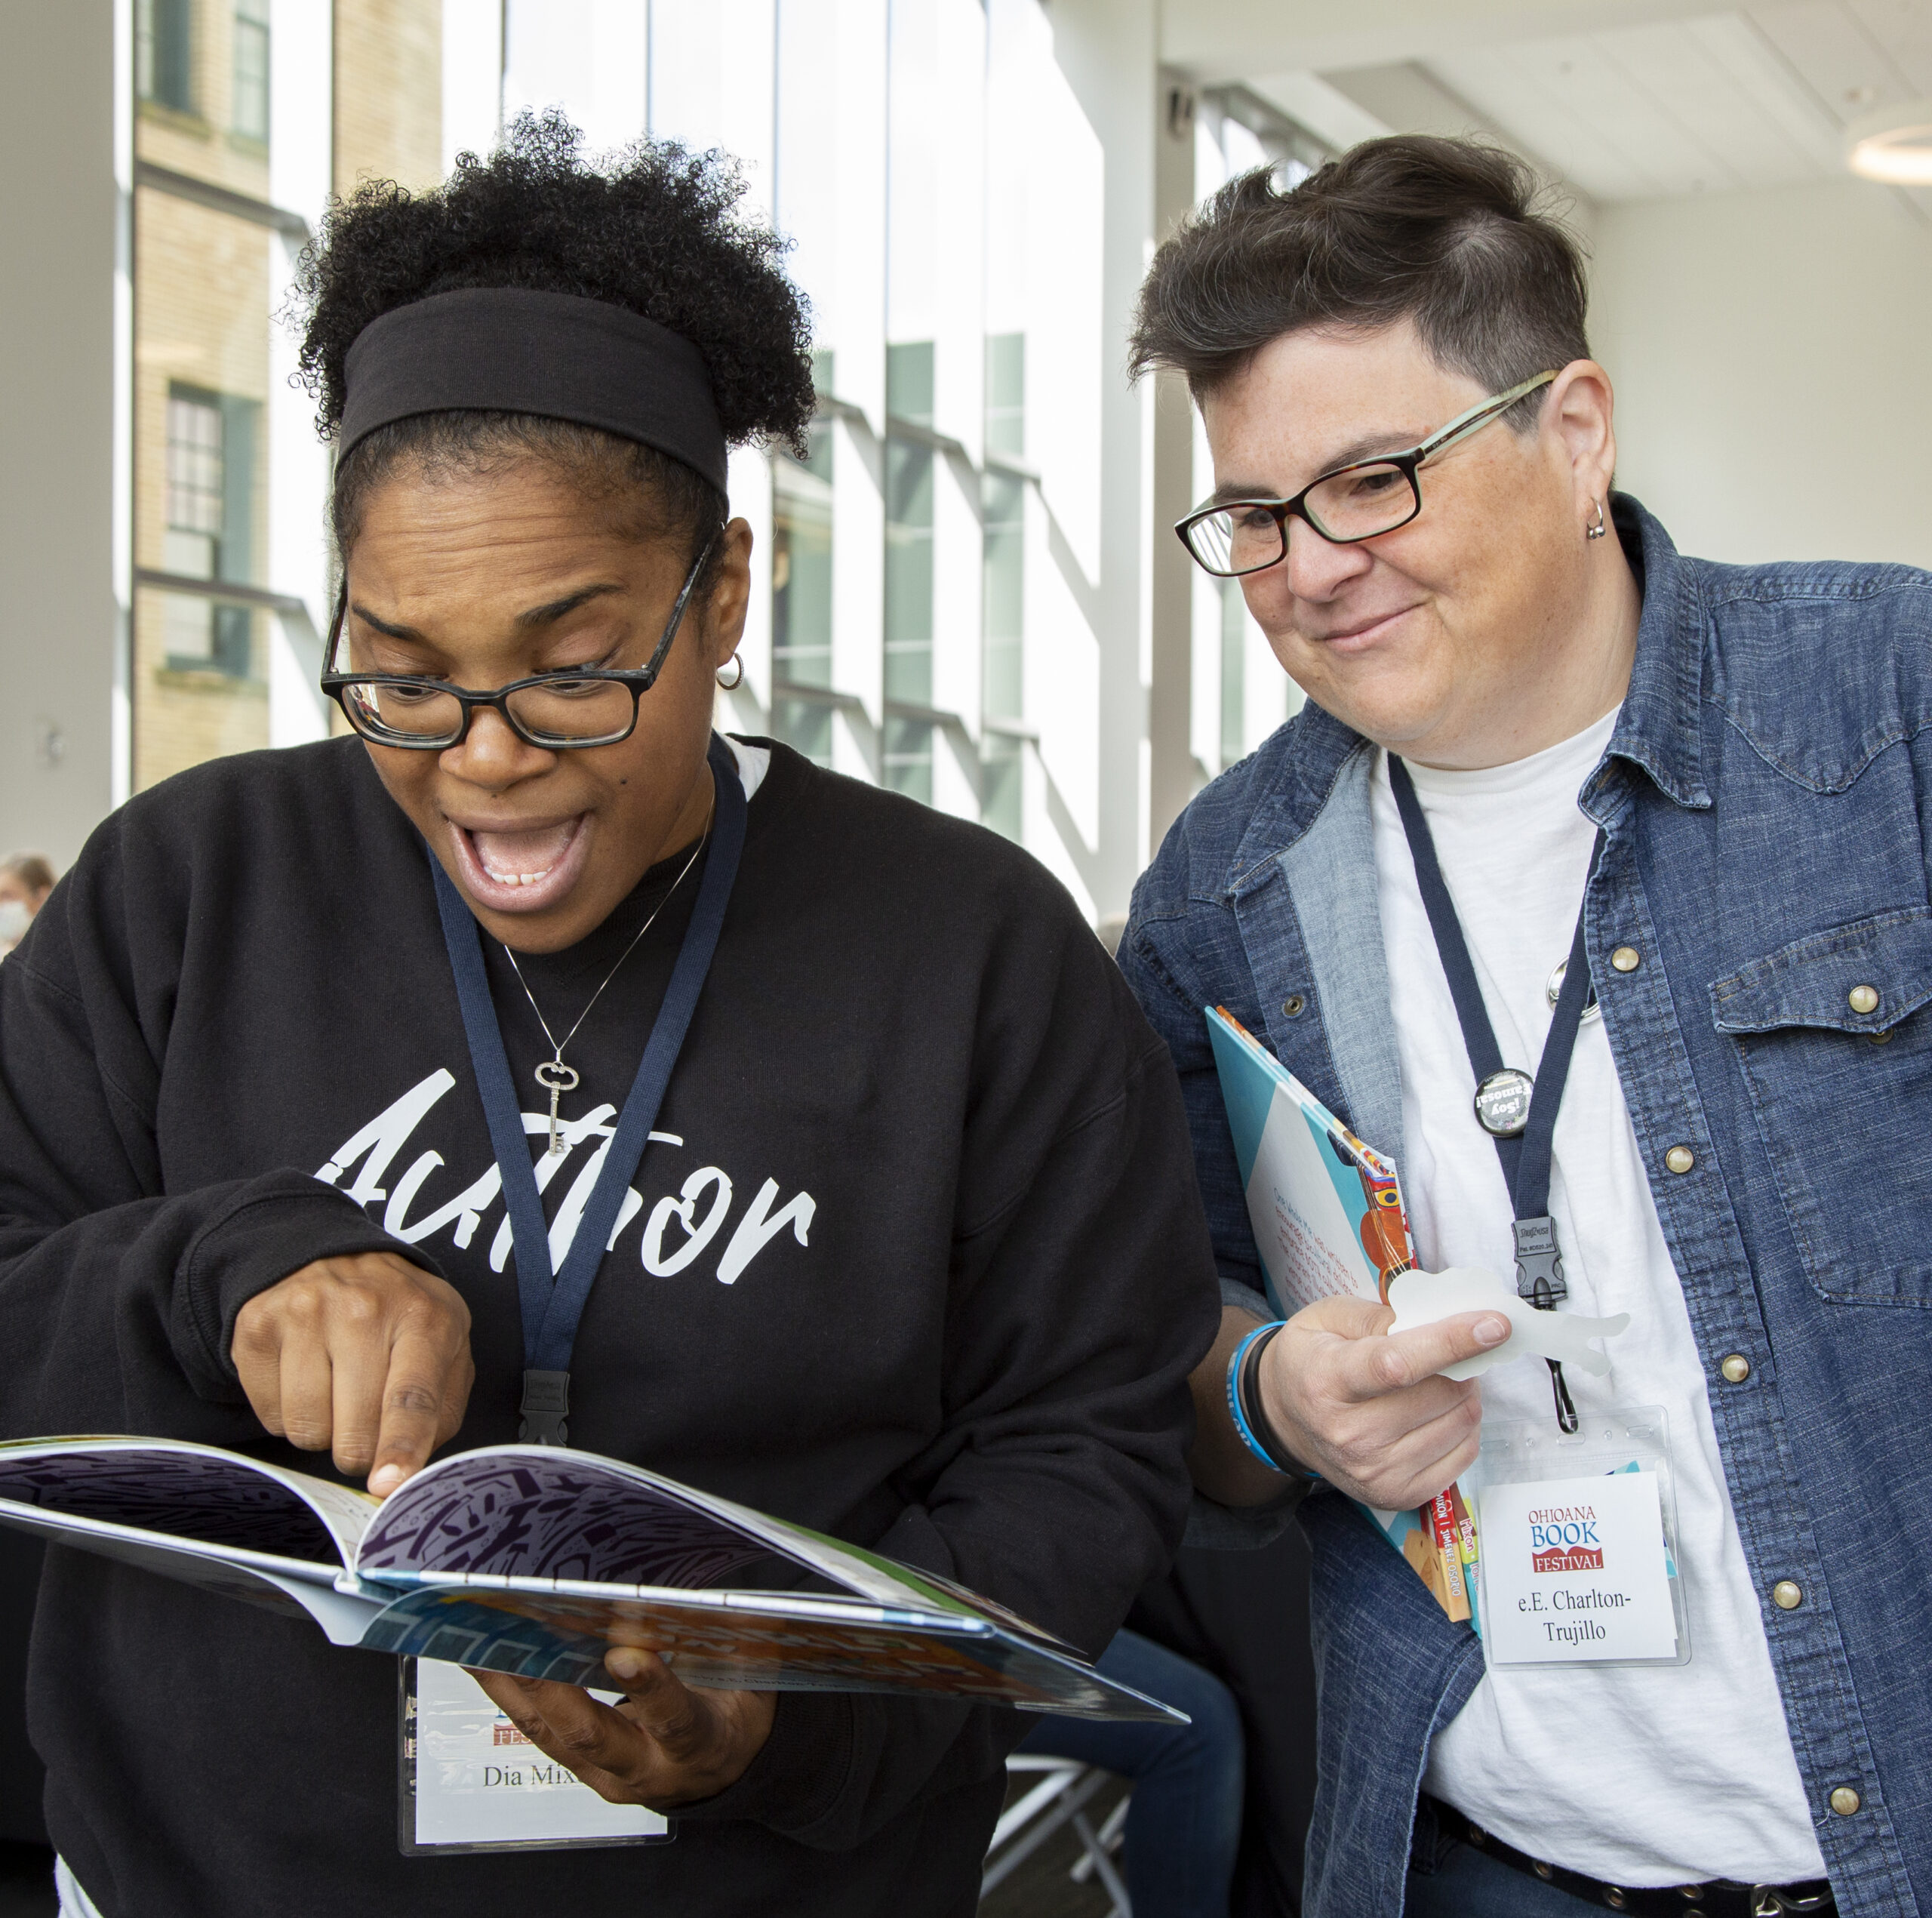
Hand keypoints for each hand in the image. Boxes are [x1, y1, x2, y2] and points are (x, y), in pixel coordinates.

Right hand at [232, 1251, 473, 1495]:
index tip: (388, 1484)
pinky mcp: (258, 1328)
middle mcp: (363, 1309)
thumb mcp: (445, 1344)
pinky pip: (270, 1416)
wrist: (334, 1259)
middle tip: (366, 1422)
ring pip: (307, 1430)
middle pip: (355, 1431)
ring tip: (336, 1393)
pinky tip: (305, 1378)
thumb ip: (441, 1408)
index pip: (411, 1396)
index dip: (401, 1447)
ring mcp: (305, 1315)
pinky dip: (287, 1415)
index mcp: (423, 1317)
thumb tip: (408, 1468)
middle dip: (362, 1449)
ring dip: (323, 1433)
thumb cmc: (399, 1315)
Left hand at [468, 1649, 775, 1809]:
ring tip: (480, 1643)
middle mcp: (647, 1770)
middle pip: (593, 1737)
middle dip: (553, 1690)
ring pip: (552, 1735)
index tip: (623, 1652)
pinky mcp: (582, 1771)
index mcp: (699, 1744)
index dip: (650, 1689)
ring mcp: (608, 1776)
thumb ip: (722, 1642)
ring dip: (514, 1689)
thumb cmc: (736, 1711)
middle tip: (521, 1643)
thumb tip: (685, 1593)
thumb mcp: (749, 1678)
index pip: (674, 1720)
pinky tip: (487, 1662)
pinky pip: (541, 1734)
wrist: (723, 1773)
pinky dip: (512, 1695)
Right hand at [1256, 1295, 1507, 1508]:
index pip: (1397, 1365)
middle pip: (1440, 1394)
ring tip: (1439, 1381)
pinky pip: (1464, 1454)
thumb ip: (1382, 1314)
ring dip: (1464, 1393)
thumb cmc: (1313, 1358)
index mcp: (1327, 1380)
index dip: (1450, 1343)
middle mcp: (1349, 1434)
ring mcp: (1374, 1471)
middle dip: (1461, 1363)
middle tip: (1449, 1351)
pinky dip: (1463, 1426)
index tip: (1495, 1326)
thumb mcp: (1329, 1317)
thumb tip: (1442, 1318)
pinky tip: (1438, 1412)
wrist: (1285, 1418)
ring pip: (1461, 1422)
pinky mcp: (1398, 1495)